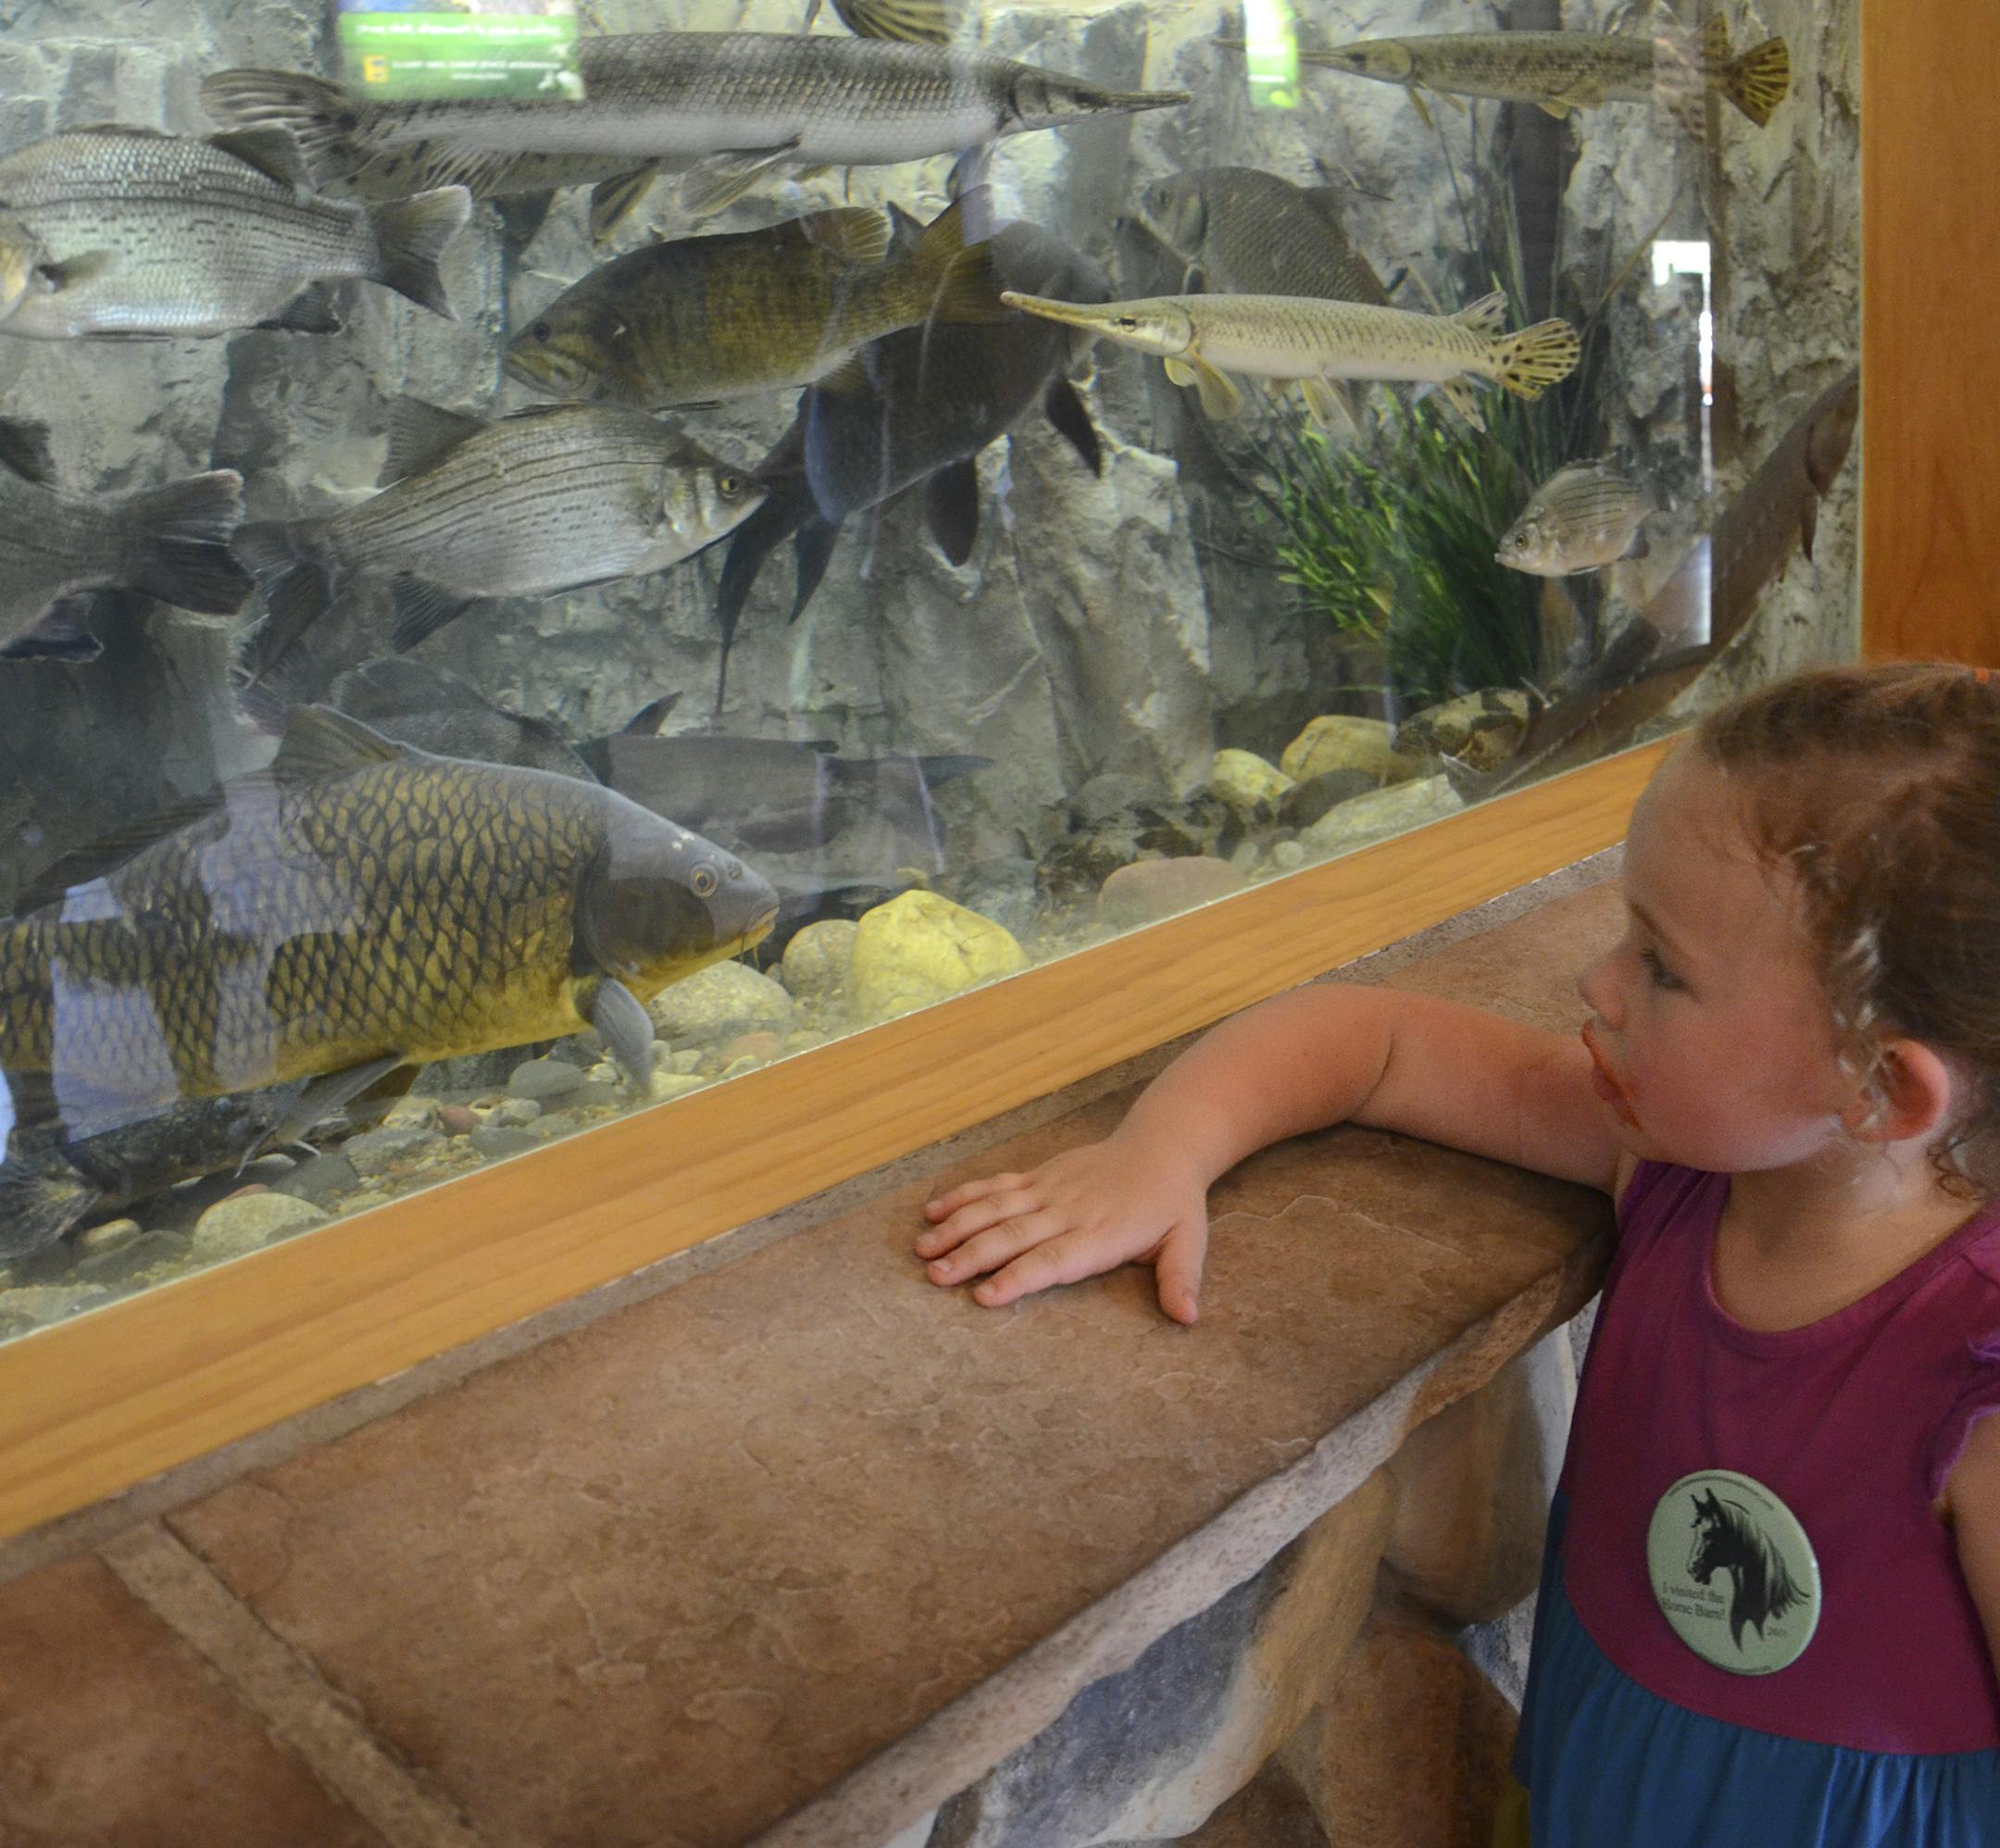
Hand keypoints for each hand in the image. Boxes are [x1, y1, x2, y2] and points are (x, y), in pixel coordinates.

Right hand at [915, 1137, 1209, 1323]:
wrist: (1162, 1144)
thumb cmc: (1173, 1202)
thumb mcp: (1188, 1242)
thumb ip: (1180, 1279)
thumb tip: (1187, 1318)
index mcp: (1101, 1234)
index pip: (1054, 1259)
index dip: (1019, 1277)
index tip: (986, 1295)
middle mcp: (1069, 1210)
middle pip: (1014, 1235)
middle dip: (972, 1256)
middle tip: (936, 1277)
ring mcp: (1050, 1189)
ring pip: (996, 1207)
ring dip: (958, 1227)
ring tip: (924, 1249)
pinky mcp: (1040, 1174)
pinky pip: (997, 1184)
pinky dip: (964, 1196)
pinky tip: (933, 1211)